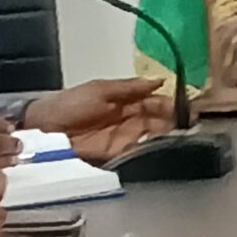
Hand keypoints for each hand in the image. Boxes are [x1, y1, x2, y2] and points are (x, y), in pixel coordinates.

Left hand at [24, 78, 176, 162]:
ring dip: (168, 135)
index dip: (172, 103)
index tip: (189, 106)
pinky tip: (164, 146)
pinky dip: (152, 149)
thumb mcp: (100, 89)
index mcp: (126, 101)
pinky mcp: (118, 155)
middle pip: (159, 120)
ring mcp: (125, 138)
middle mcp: (130, 120)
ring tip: (182, 134)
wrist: (44, 129)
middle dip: (176, 120)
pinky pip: (140, 152)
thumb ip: (130, 87)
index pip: (155, 102)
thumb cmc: (70, 104)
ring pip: (154, 136)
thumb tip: (160, 81)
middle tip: (192, 122)